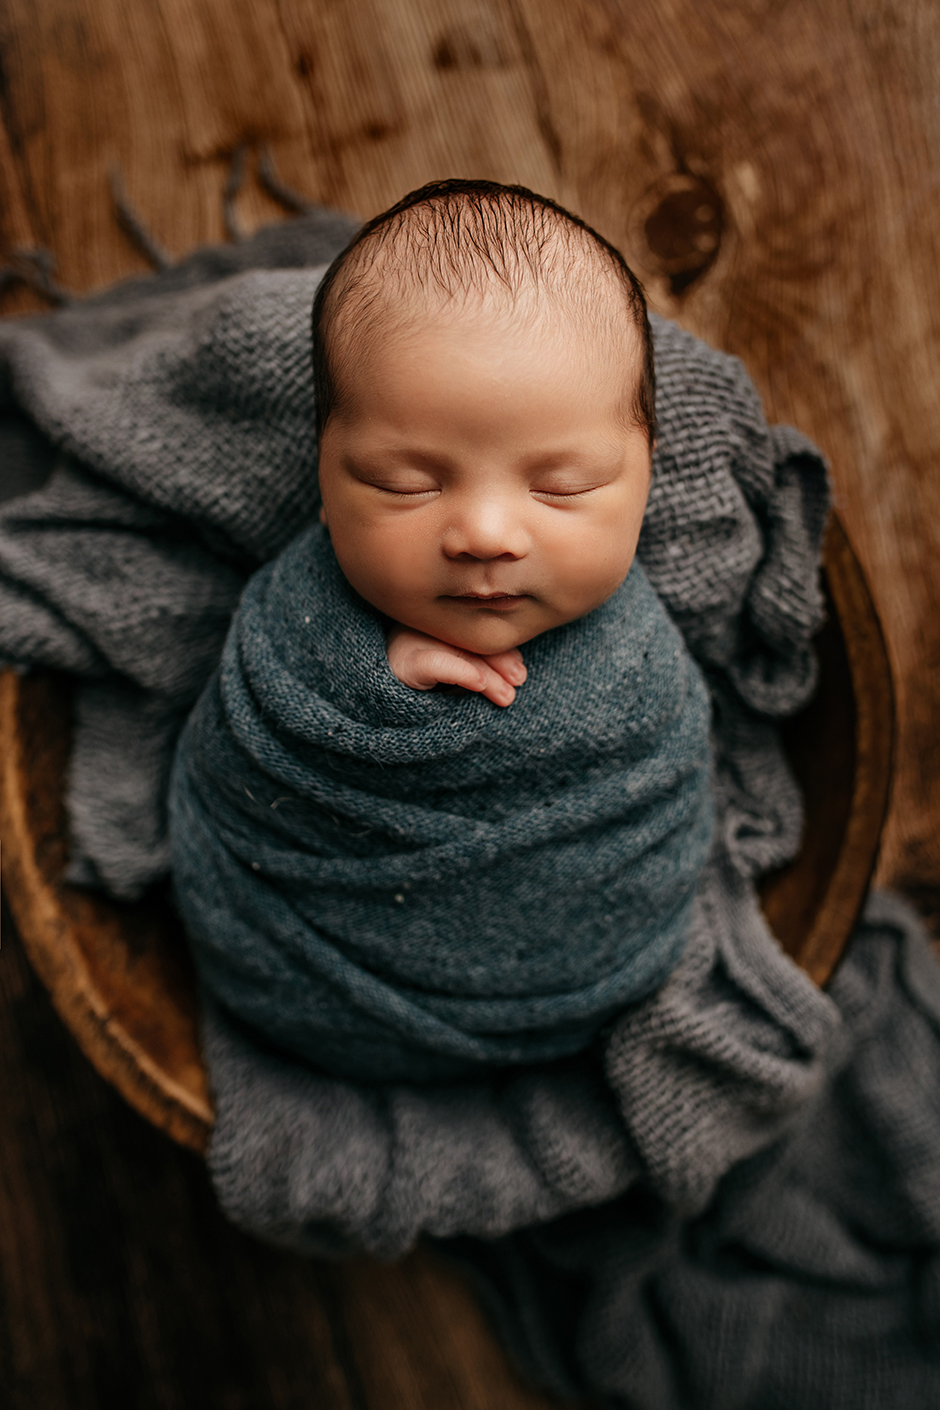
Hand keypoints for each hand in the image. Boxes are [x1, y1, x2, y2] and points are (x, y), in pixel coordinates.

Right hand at [387, 625, 526, 706]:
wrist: (378, 702)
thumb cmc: (425, 685)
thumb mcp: (459, 668)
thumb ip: (485, 663)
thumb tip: (519, 674)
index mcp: (441, 619)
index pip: (478, 628)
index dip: (502, 650)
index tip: (520, 672)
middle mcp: (426, 623)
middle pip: (470, 639)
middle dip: (499, 662)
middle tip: (518, 682)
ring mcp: (412, 639)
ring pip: (459, 652)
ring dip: (487, 676)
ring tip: (506, 696)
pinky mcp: (403, 662)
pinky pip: (436, 663)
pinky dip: (460, 672)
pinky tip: (477, 682)